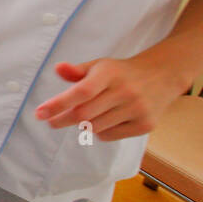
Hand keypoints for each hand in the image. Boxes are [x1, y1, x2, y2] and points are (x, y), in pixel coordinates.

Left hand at [34, 53, 188, 141]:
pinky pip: (110, 136)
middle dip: (62, 119)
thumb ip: (76, 71)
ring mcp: (137, 109)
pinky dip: (100, 132)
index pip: (81, 91)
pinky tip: (105, 120)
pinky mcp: (145, 124)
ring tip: (85, 116)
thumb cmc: (121, 73)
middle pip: (84, 114)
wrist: (162, 76)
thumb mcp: (99, 66)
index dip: (58, 104)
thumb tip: (58, 69)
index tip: (39, 113)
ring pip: (95, 127)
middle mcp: (125, 91)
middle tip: (52, 121)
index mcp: (110, 73)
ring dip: (83, 125)